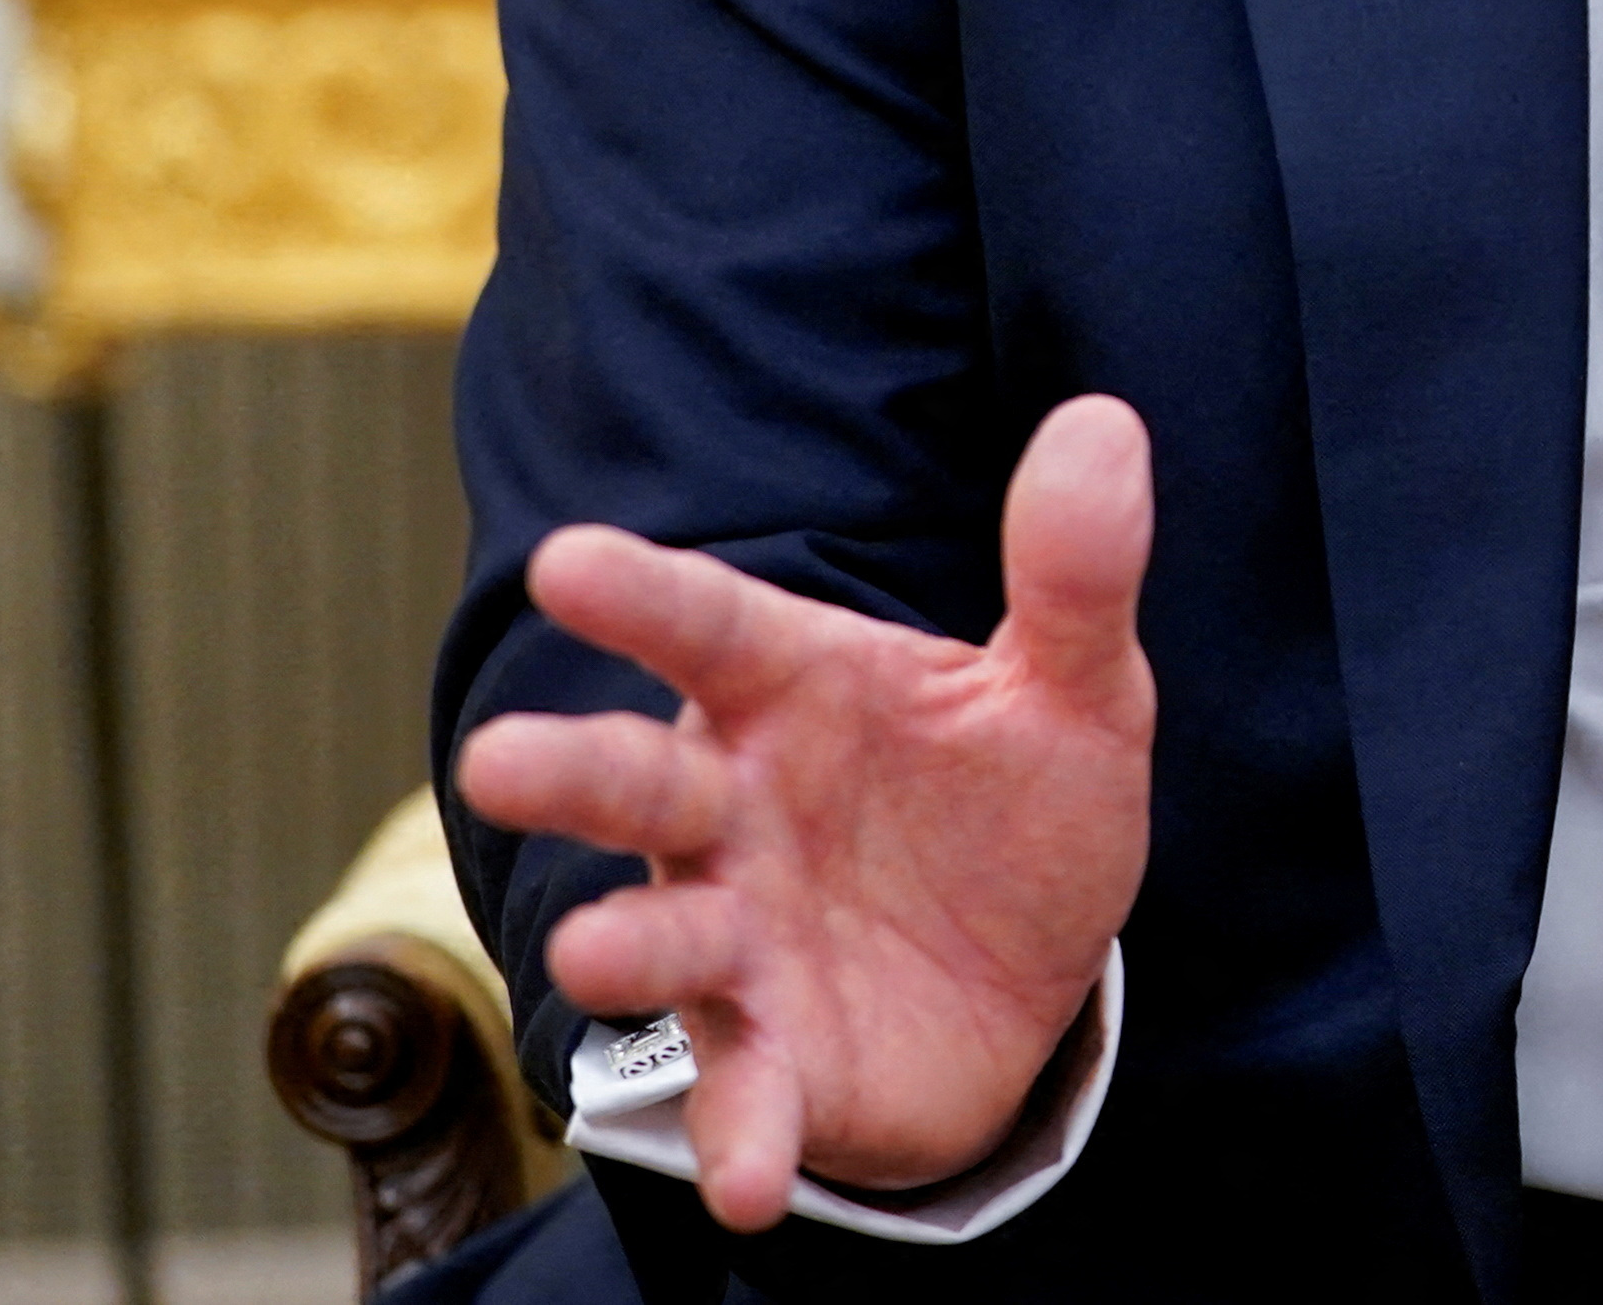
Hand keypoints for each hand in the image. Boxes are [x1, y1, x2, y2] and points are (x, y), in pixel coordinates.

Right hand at [452, 394, 1156, 1228]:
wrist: (1032, 979)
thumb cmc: (1011, 802)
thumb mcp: (1071, 688)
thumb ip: (1075, 573)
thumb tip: (1105, 422)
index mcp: (795, 692)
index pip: (711, 625)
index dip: (643, 594)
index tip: (568, 556)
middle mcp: (736, 811)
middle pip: (641, 777)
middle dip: (569, 768)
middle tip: (497, 757)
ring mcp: (743, 938)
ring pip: (663, 937)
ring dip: (627, 946)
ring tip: (594, 949)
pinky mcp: (776, 1059)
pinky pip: (747, 1096)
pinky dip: (741, 1136)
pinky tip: (747, 1180)